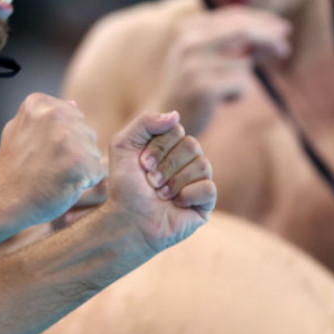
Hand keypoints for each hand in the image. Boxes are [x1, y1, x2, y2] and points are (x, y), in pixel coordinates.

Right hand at [0, 93, 104, 229]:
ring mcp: (66, 136)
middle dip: (77, 152)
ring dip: (82, 168)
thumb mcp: (19, 131)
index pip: (75, 117)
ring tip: (56, 177)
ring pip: (94, 152)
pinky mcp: (79, 160)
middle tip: (50, 168)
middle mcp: (54, 113)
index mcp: (40, 103)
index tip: (43, 153)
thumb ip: (44, 117)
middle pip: (87, 133)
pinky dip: (86, 183)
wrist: (3, 201)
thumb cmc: (12, 169)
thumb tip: (74, 105)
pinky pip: (98, 171)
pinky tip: (64, 187)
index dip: (65, 141)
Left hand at [107, 111, 215, 254]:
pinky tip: (175, 204)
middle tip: (150, 181)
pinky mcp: (205, 202)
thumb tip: (176, 115)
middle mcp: (187, 159)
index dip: (158, 147)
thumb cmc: (124, 183)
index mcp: (170, 144)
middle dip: (165, 165)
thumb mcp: (123, 144)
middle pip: (192, 145)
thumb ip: (145, 122)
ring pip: (203, 165)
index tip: (141, 164)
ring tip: (159, 194)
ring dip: (174, 182)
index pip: (176, 129)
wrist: (127, 218)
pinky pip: (209, 188)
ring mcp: (198, 180)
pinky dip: (188, 195)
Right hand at [151, 7, 289, 134]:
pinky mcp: (203, 87)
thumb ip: (234, 42)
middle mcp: (188, 42)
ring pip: (244, 63)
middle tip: (285, 49)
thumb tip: (276, 31)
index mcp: (188, 29)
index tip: (282, 28)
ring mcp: (194, 64)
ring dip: (243, 79)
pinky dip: (238, 94)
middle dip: (269, 38)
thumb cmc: (192, 86)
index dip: (262, 20)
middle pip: (242, 31)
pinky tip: (220, 101)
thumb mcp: (208, 56)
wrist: (165, 118)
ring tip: (223, 91)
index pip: (233, 16)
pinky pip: (241, 84)